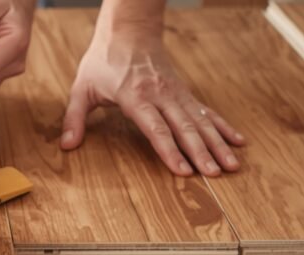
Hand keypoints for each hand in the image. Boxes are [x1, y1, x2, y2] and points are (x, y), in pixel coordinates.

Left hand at [61, 32, 244, 176]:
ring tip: (232, 165)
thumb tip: (66, 145)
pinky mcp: (184, 92)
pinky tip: (237, 141)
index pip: (156, 129)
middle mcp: (161, 95)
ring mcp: (176, 93)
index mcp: (136, 97)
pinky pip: (207, 112)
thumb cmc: (103, 59)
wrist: (129, 29)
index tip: (183, 170)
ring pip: (201, 121)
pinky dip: (223, 127)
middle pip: (185, 128)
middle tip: (214, 175)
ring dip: (218, 144)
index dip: (169, 151)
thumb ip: (74, 118)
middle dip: (201, 153)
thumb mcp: (82, 88)